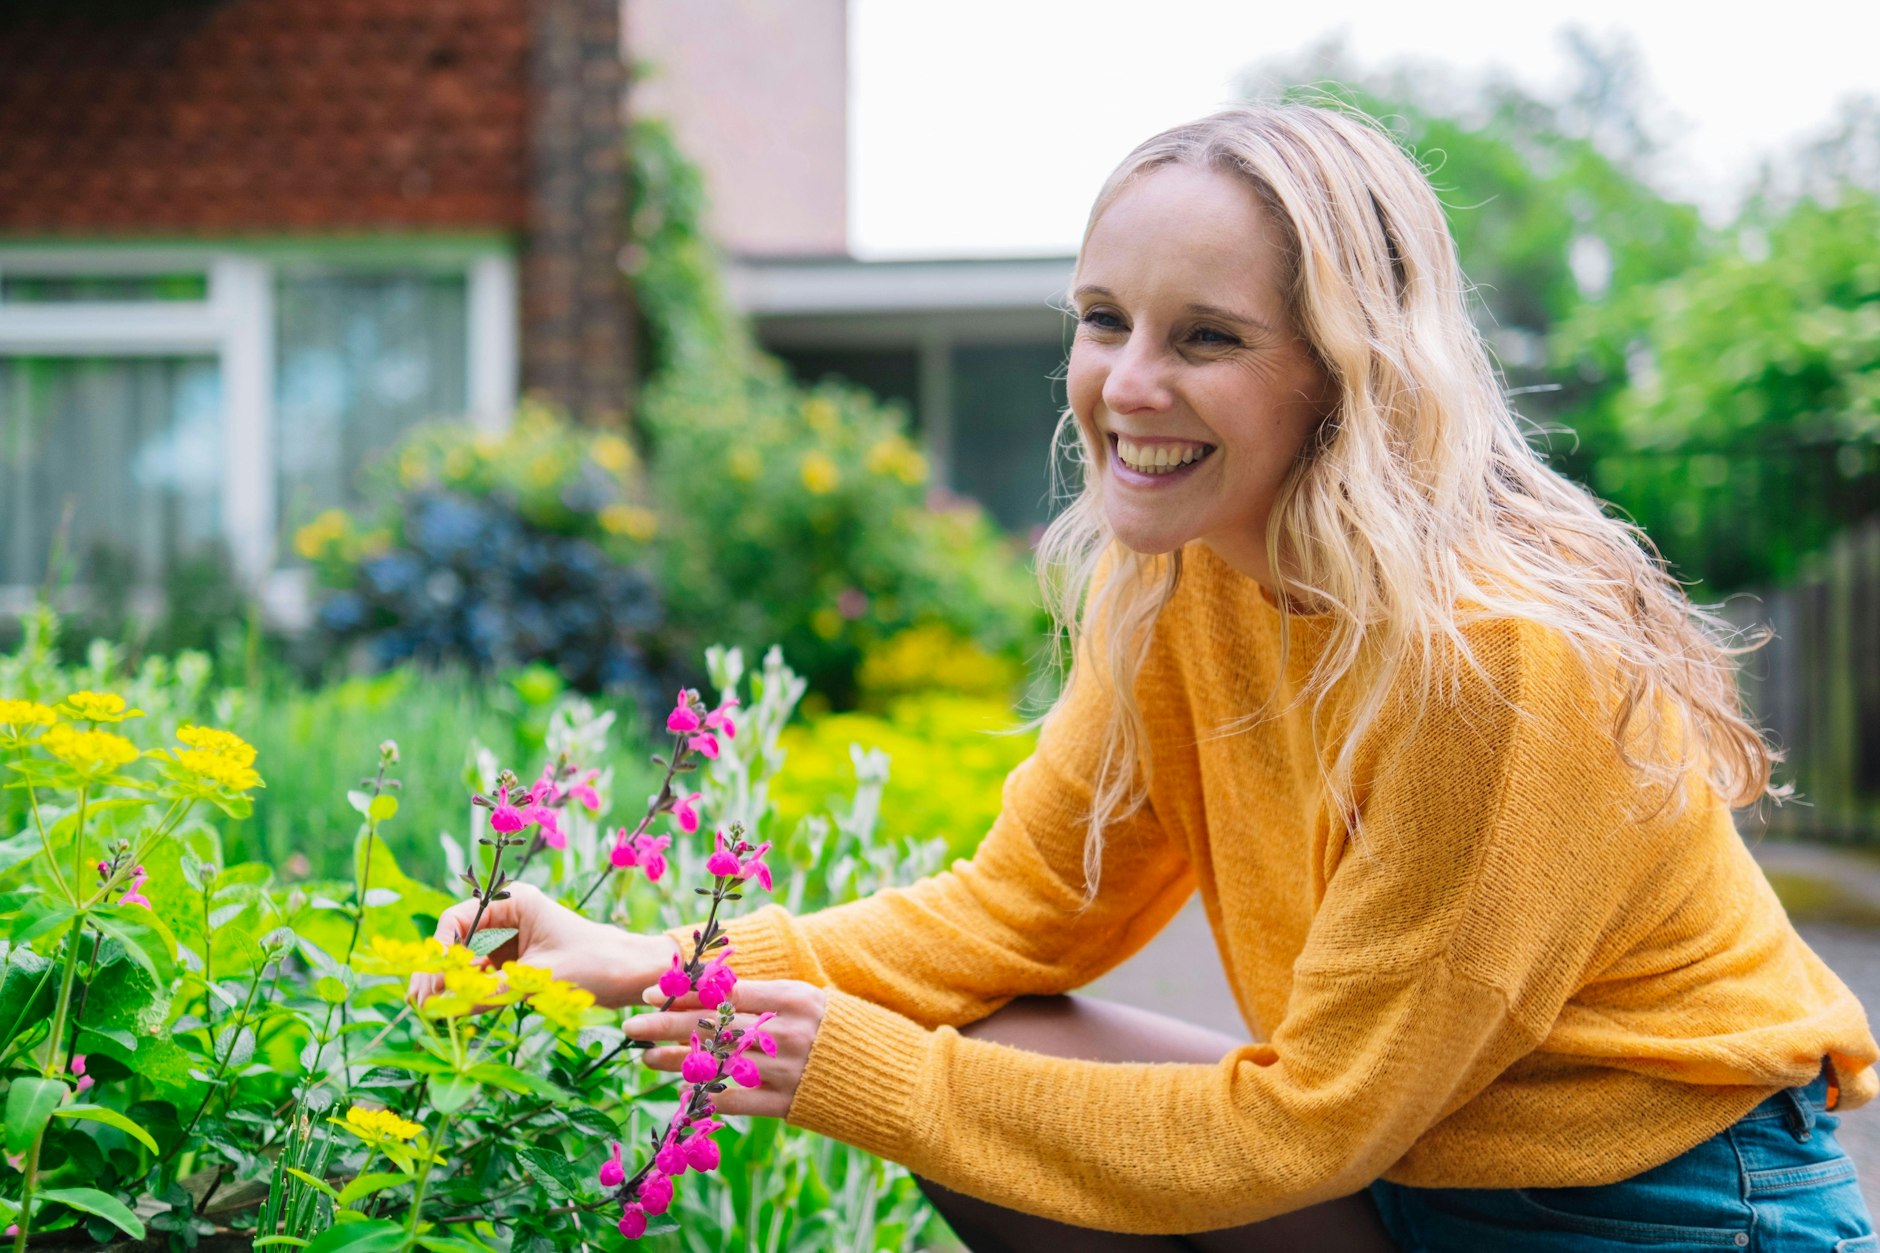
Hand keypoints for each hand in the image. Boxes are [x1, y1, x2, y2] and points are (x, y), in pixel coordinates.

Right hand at [414, 882, 678, 1009]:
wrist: (632, 975)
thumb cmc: (595, 964)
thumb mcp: (540, 978)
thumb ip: (490, 993)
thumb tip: (442, 1009)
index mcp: (514, 901)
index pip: (457, 919)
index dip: (438, 950)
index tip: (429, 983)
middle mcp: (507, 915)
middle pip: (456, 941)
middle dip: (437, 972)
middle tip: (418, 1006)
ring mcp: (510, 940)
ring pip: (466, 962)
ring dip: (448, 986)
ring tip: (428, 1015)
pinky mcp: (516, 963)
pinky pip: (482, 977)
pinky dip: (468, 994)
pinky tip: (453, 1014)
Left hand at [623, 979, 827, 1118]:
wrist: (889, 1077)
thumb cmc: (846, 1030)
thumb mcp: (810, 1000)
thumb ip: (767, 998)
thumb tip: (714, 993)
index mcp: (792, 997)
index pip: (724, 991)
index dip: (684, 993)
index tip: (651, 992)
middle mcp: (785, 1031)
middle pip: (711, 1026)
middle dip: (665, 1025)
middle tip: (632, 1025)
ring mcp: (785, 1070)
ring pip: (715, 1064)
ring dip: (676, 1062)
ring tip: (647, 1058)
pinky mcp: (787, 1103)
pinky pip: (736, 1100)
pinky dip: (706, 1096)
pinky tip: (682, 1092)